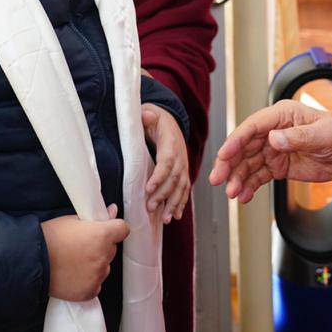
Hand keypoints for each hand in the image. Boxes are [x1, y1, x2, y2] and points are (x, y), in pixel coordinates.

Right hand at [41, 204, 128, 301]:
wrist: (32, 261)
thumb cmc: (49, 238)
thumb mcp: (72, 220)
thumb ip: (96, 218)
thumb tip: (111, 211)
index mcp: (102, 235)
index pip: (123, 229)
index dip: (115, 228)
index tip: (109, 230)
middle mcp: (103, 256)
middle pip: (111, 249)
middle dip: (101, 246)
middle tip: (82, 246)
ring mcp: (97, 275)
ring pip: (104, 267)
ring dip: (95, 264)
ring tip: (74, 261)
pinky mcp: (90, 291)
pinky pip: (96, 284)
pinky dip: (88, 280)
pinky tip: (73, 274)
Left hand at [142, 104, 189, 223]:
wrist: (169, 120)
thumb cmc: (156, 119)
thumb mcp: (150, 113)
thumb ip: (147, 115)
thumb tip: (146, 116)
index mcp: (171, 141)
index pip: (167, 161)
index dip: (159, 176)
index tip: (148, 189)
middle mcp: (181, 155)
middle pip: (174, 178)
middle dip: (163, 194)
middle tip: (151, 207)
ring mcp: (183, 164)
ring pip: (181, 186)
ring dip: (174, 203)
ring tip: (165, 218)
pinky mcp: (183, 171)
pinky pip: (185, 189)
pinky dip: (181, 202)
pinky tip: (175, 215)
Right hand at [208, 100, 331, 203]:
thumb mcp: (322, 135)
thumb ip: (297, 137)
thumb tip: (273, 139)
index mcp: (281, 115)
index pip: (252, 127)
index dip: (235, 141)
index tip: (223, 156)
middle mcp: (273, 131)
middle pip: (244, 147)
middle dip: (229, 164)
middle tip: (219, 179)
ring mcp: (274, 149)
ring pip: (248, 164)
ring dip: (238, 178)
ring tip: (233, 193)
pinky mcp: (278, 165)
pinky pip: (259, 176)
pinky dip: (250, 186)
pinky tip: (244, 196)